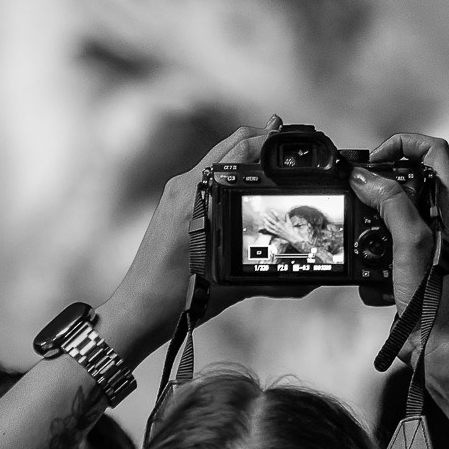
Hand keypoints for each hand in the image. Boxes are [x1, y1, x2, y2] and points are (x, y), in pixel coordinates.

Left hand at [96, 119, 275, 362]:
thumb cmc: (174, 297)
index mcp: (195, 195)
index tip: (293, 140)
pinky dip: (230, 174)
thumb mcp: (230, 286)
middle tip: (289, 146)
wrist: (139, 309)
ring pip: (218, 159)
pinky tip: (246, 189)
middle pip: (230, 144)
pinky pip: (207, 177)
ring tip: (273, 164)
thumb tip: (309, 282)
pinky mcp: (172, 203)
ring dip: (245, 156)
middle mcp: (183, 186)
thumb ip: (273, 281)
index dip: (270, 139)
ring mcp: (175, 193)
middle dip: (261, 141)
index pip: (240, 147)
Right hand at [349, 133, 448, 363]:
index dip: (403, 145)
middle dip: (378, 195)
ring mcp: (430, 248)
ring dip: (371, 237)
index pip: (434, 152)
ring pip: (391, 224)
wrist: (439, 347)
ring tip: (367, 255)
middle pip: (408, 185)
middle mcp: (443, 224)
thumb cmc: (435, 298)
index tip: (375, 161)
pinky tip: (374, 286)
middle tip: (359, 205)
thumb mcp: (409, 240)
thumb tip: (365, 176)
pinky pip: (385, 258)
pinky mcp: (415, 272)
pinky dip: (374, 269)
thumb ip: (391, 202)